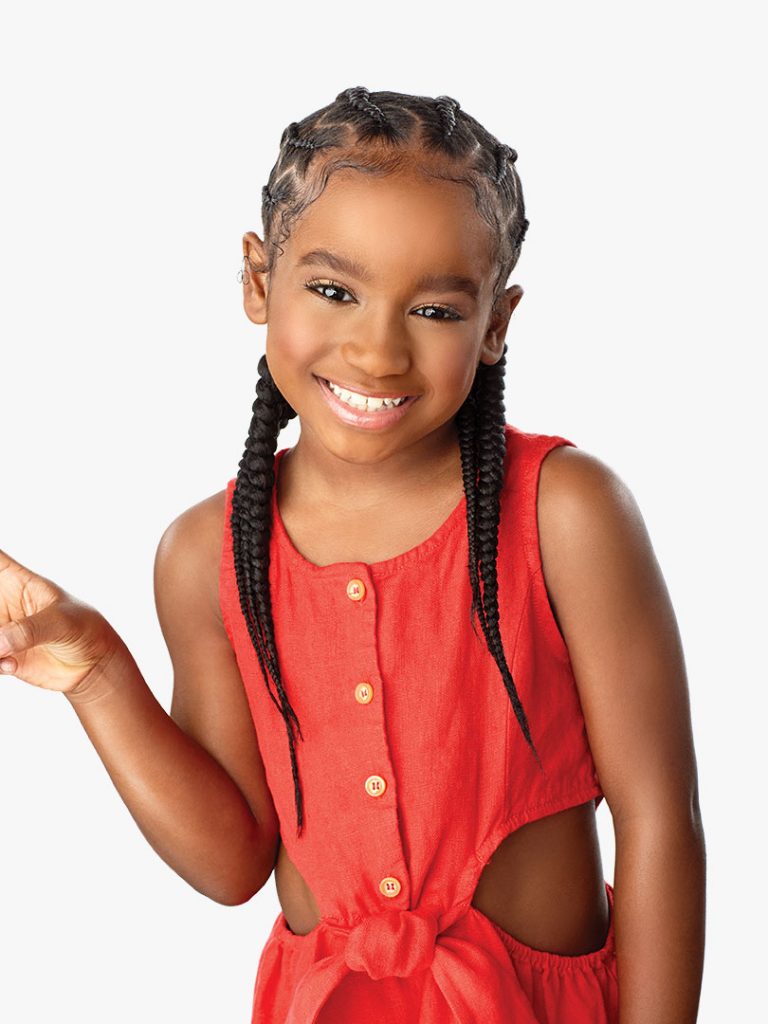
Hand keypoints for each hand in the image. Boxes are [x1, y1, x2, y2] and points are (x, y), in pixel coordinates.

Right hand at [0, 547, 120, 695]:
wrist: (92, 662)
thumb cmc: (82, 627)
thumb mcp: (60, 622)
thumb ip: (29, 630)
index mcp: (16, 580)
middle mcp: (2, 603)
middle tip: (2, 623)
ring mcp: (0, 630)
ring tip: (3, 648)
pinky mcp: (0, 655)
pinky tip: (9, 665)